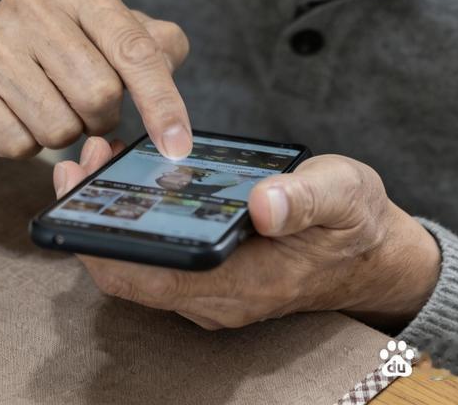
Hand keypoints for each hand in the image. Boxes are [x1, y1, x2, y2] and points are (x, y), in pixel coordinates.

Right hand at [0, 0, 192, 158]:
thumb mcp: (107, 29)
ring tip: (47, 104)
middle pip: (99, 96)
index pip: (134, 50)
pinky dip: (27, 144)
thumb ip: (153, 48)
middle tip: (86, 104)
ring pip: (60, 128)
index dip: (162, 101)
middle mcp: (31, 4)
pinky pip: (19, 146)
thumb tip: (167, 76)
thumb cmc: (57, 44)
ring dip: (65, 133)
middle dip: (102, 116)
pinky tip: (14, 114)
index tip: (178, 144)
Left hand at [54, 138, 441, 330]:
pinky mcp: (212, 277)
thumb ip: (305, 199)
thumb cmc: (357, 223)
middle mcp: (217, 298)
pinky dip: (134, 221)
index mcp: (243, 283)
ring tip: (98, 159)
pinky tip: (130, 178)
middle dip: (94, 221)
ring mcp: (212, 293)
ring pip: (140, 264)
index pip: (148, 278)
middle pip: (130, 272)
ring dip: (110, 218)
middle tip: (83, 159)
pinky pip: (157, 257)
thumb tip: (263, 204)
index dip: (102, 241)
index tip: (81, 190)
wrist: (376, 257)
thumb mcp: (344, 195)